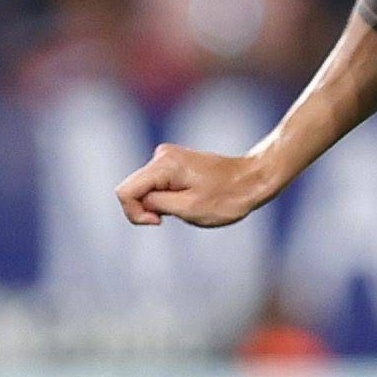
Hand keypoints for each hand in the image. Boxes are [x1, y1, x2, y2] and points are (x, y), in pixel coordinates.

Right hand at [116, 146, 277, 228]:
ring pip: (144, 188)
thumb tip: (139, 201)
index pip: (125, 191)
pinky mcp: (174, 163)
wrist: (252, 179)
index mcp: (163, 165)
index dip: (135, 213)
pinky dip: (166, 198)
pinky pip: (156, 185)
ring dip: (159, 204)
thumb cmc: (226, 198)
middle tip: (176, 216)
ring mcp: (167, 157)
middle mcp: (161, 156)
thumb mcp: (188, 209)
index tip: (159, 221)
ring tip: (187, 206)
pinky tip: (188, 200)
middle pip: (132, 188)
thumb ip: (155, 204)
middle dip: (146, 208)